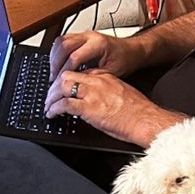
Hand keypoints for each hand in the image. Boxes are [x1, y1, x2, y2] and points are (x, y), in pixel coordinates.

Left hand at [44, 68, 173, 145]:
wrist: (146, 120)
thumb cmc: (139, 112)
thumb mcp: (122, 94)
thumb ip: (107, 92)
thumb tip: (97, 101)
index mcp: (105, 77)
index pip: (79, 73)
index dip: (67, 82)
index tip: (62, 89)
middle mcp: (97, 82)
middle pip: (66, 76)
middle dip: (54, 87)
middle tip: (50, 97)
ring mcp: (92, 94)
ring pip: (62, 87)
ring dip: (51, 98)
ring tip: (48, 107)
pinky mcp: (89, 108)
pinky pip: (64, 104)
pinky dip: (54, 109)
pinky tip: (52, 114)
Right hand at [49, 30, 138, 81]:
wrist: (131, 51)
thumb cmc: (125, 60)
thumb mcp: (111, 72)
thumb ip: (93, 76)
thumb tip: (76, 82)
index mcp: (98, 44)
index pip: (74, 56)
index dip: (65, 71)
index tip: (60, 82)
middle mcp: (90, 36)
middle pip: (63, 45)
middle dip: (56, 63)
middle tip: (53, 78)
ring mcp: (85, 34)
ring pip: (61, 41)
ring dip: (54, 57)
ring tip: (53, 72)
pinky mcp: (81, 36)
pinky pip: (63, 41)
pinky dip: (57, 53)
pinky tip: (57, 64)